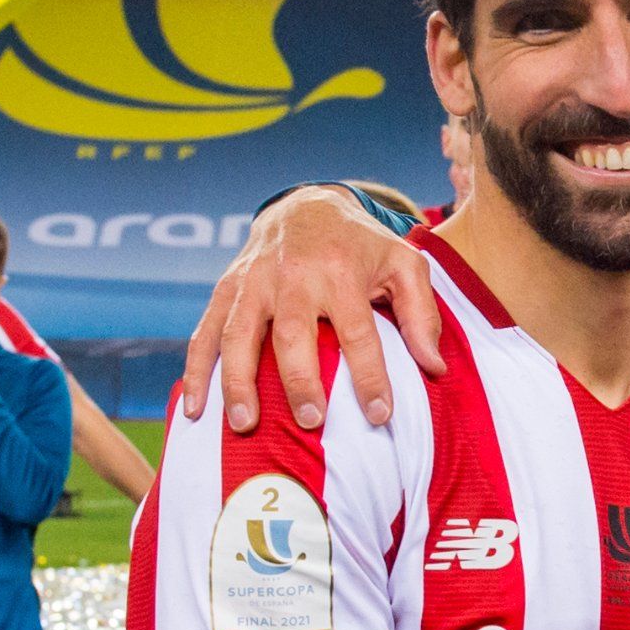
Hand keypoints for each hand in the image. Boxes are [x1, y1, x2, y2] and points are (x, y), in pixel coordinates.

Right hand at [185, 188, 438, 431]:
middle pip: (292, 334)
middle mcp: (293, 276)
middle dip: (299, 380)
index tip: (379, 415)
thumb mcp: (404, 264)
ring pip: (239, 334)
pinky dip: (197, 370)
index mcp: (341, 271)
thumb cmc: (361, 246)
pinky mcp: (226, 289)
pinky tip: (195, 408)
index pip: (358, 332)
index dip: (370, 376)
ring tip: (244, 424)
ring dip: (238, 381)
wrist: (305, 205)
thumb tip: (434, 366)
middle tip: (310, 421)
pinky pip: (206, 331)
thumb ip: (422, 313)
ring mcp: (253, 282)